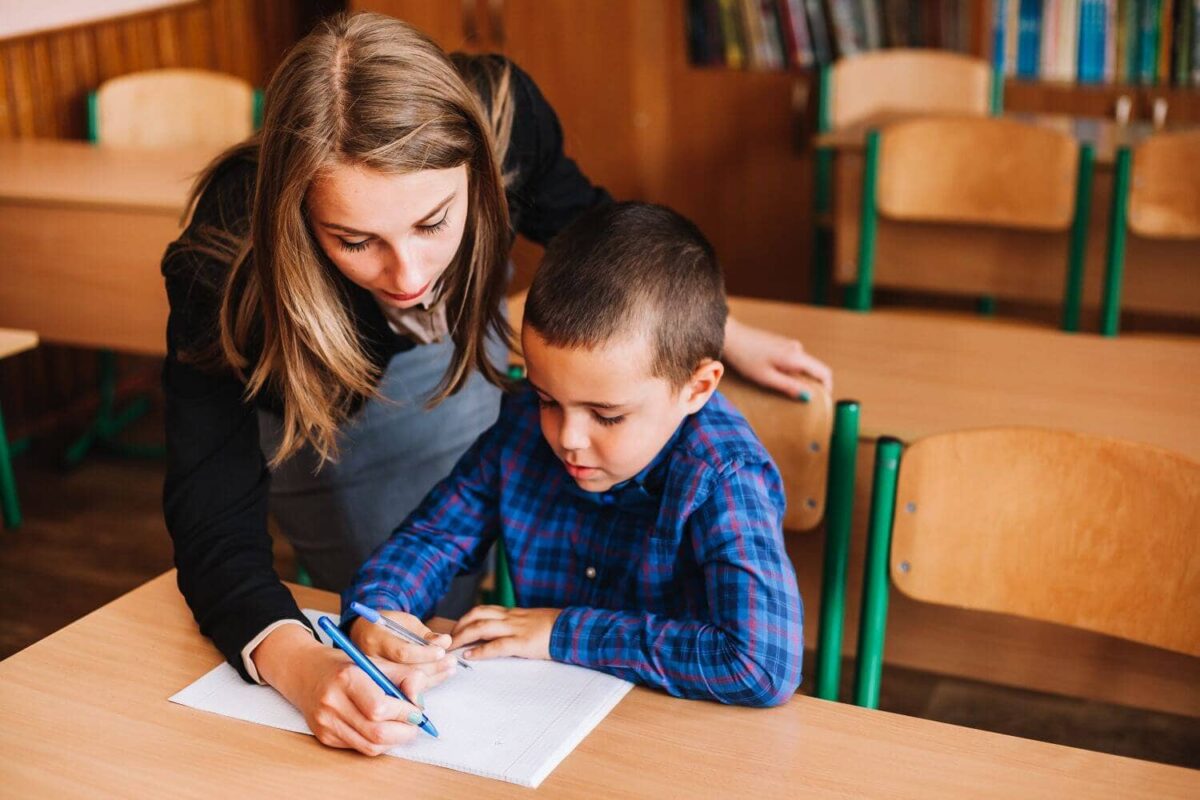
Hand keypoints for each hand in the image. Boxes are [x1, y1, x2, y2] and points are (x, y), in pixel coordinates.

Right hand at [251, 623, 430, 755]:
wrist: (305, 671)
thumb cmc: (344, 664)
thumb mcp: (375, 661)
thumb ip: (404, 677)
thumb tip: (420, 702)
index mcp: (346, 677)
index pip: (380, 708)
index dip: (405, 713)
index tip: (417, 710)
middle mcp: (332, 702)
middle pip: (376, 732)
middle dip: (404, 732)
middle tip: (415, 724)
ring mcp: (325, 722)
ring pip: (369, 746)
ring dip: (393, 741)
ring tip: (402, 727)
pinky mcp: (323, 736)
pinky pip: (358, 747)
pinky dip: (376, 742)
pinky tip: (382, 728)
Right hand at [351, 610, 455, 681]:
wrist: (361, 637)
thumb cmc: (385, 626)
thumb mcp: (403, 622)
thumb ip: (423, 634)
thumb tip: (445, 642)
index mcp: (376, 638)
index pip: (402, 652)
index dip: (424, 654)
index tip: (441, 651)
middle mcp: (371, 660)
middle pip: (405, 671)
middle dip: (432, 668)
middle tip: (451, 662)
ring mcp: (373, 676)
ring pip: (406, 684)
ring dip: (432, 678)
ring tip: (449, 668)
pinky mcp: (381, 685)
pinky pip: (404, 690)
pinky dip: (423, 685)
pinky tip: (438, 677)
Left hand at [450, 605, 561, 660]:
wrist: (573, 629)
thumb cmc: (553, 628)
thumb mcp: (530, 622)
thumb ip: (514, 626)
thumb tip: (498, 636)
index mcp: (511, 613)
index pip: (481, 610)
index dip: (464, 619)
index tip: (452, 630)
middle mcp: (510, 618)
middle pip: (476, 616)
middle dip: (457, 628)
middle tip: (445, 641)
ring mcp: (515, 629)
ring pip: (481, 627)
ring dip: (462, 637)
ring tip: (451, 648)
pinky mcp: (522, 642)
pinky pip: (497, 645)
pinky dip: (481, 651)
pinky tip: (470, 656)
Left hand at [724, 316, 832, 397]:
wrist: (732, 337)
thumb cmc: (746, 359)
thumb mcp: (767, 378)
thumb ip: (789, 386)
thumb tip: (808, 397)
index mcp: (796, 357)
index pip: (824, 372)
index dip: (827, 388)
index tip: (821, 402)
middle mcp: (797, 348)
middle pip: (815, 368)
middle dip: (812, 384)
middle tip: (801, 399)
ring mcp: (789, 344)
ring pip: (803, 364)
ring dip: (799, 377)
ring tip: (784, 389)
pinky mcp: (781, 343)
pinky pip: (794, 359)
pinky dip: (791, 370)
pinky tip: (775, 375)